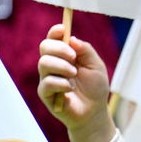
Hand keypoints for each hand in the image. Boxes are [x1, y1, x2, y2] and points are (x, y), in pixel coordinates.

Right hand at [37, 26, 114, 141]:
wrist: (94, 112)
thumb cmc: (95, 88)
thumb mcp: (96, 65)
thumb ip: (85, 50)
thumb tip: (71, 39)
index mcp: (64, 55)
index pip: (53, 39)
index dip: (55, 32)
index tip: (63, 29)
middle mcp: (53, 65)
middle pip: (44, 47)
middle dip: (59, 48)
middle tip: (74, 57)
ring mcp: (47, 78)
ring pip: (44, 63)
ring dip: (62, 67)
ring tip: (74, 75)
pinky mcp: (45, 93)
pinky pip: (47, 82)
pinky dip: (61, 84)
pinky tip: (69, 89)